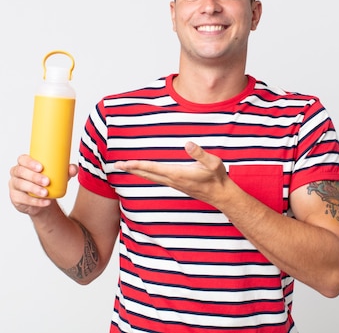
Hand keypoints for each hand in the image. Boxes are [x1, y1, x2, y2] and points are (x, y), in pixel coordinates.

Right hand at [8, 154, 77, 215]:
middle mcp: (16, 173)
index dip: (29, 162)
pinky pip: (22, 199)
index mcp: (25, 164)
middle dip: (33, 176)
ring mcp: (14, 186)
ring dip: (34, 189)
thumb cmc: (49, 183)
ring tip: (46, 193)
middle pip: (20, 172)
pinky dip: (35, 201)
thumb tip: (73, 169)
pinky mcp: (15, 198)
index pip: (22, 159)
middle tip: (47, 181)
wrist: (44, 200)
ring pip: (20, 185)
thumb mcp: (59, 176)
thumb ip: (67, 171)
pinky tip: (45, 202)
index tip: (41, 167)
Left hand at [114, 142, 230, 206]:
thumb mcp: (212, 163)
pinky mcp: (177, 184)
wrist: (221, 195)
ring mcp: (174, 184)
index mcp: (178, 174)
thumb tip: (188, 144)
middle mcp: (173, 180)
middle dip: (132, 169)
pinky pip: (157, 179)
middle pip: (147, 174)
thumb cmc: (217, 178)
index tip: (125, 163)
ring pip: (151, 177)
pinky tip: (145, 172)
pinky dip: (147, 175)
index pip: (153, 168)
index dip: (138, 165)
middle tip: (117, 165)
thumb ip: (199, 153)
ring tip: (126, 167)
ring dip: (137, 172)